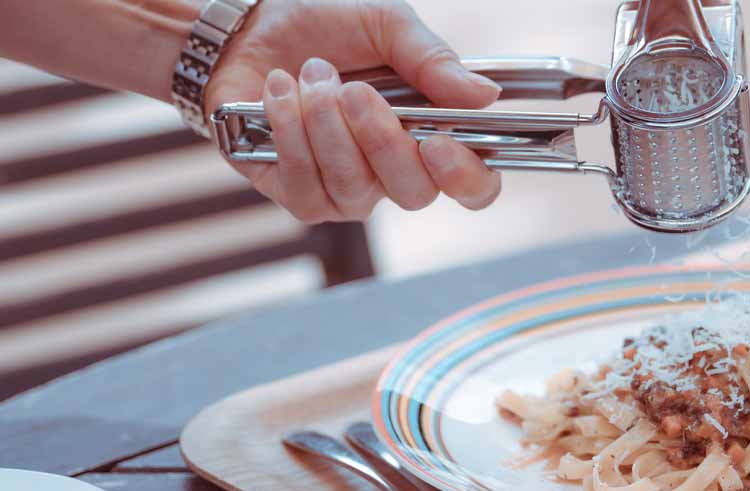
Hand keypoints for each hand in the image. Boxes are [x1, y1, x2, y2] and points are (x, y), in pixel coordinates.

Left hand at [207, 0, 503, 222]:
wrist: (250, 25)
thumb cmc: (328, 25)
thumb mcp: (388, 25)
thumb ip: (434, 61)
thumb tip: (485, 95)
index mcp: (431, 135)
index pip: (473, 185)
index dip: (465, 178)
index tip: (439, 142)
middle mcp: (394, 172)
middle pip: (413, 193)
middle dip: (382, 141)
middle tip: (355, 90)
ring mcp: (347, 190)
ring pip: (354, 190)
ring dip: (327, 126)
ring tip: (311, 73)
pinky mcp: (298, 193)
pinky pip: (306, 187)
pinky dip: (290, 133)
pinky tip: (280, 91)